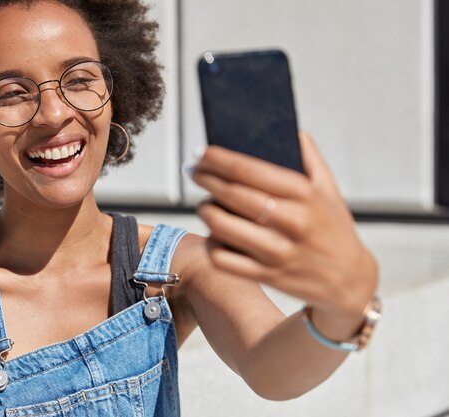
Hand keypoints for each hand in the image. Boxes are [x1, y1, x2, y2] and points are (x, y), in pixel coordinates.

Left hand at [192, 132, 377, 329]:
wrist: (350, 281)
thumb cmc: (334, 228)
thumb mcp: (330, 189)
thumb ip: (310, 158)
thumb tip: (290, 130)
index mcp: (305, 194)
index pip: (250, 170)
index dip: (219, 159)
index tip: (202, 153)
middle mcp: (292, 221)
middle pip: (232, 194)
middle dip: (205, 179)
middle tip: (194, 172)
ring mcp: (278, 251)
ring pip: (222, 226)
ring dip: (206, 210)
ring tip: (205, 204)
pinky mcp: (267, 275)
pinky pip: (224, 258)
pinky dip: (212, 244)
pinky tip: (215, 234)